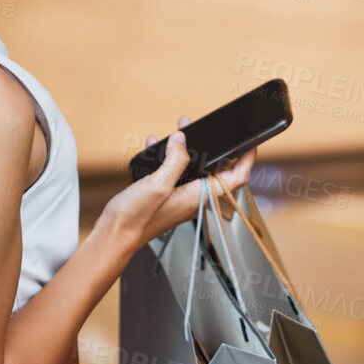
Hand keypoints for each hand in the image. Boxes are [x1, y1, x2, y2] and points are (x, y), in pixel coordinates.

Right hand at [100, 115, 258, 250]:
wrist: (114, 236)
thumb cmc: (137, 219)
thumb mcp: (158, 184)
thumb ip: (174, 160)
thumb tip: (182, 141)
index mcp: (199, 196)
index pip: (235, 178)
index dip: (246, 160)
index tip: (250, 143)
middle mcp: (193, 196)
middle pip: (213, 168)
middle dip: (212, 146)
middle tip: (207, 126)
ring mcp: (178, 195)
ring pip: (190, 167)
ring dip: (186, 147)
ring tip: (181, 128)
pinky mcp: (164, 194)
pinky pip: (171, 171)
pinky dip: (166, 156)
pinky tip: (156, 144)